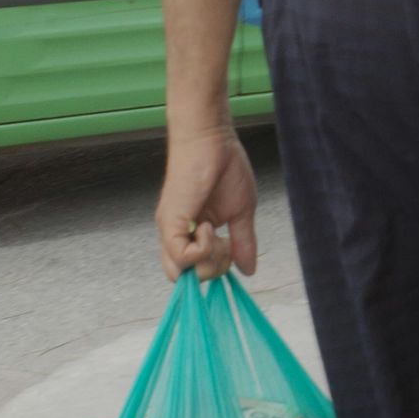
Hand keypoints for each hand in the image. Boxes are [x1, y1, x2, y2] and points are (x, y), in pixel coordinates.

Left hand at [155, 127, 257, 280]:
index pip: (195, 271)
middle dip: (213, 270)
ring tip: (217, 234)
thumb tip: (249, 270)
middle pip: (186, 279)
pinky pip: (182, 257)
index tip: (231, 249)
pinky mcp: (170, 221)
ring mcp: (171, 229)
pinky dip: (202, 250)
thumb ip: (243, 243)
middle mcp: (176, 235)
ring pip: (181, 273)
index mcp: (191, 234)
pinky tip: (208, 226)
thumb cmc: (224, 166)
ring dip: (207, 262)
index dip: (215, 269)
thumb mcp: (241, 213)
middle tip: (225, 243)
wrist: (211, 138)